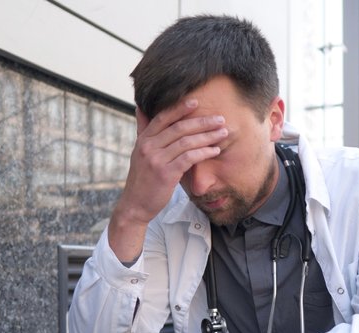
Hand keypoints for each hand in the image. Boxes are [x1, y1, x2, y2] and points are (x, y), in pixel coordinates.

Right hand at [108, 100, 227, 260]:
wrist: (135, 205)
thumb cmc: (142, 179)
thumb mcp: (139, 152)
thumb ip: (143, 130)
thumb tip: (141, 108)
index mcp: (143, 139)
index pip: (163, 117)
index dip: (180, 108)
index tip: (197, 101)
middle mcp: (148, 147)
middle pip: (179, 128)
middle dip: (202, 122)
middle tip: (220, 119)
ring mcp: (156, 160)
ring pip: (186, 142)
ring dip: (207, 136)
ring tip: (222, 133)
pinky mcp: (166, 174)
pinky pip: (189, 158)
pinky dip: (204, 152)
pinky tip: (215, 150)